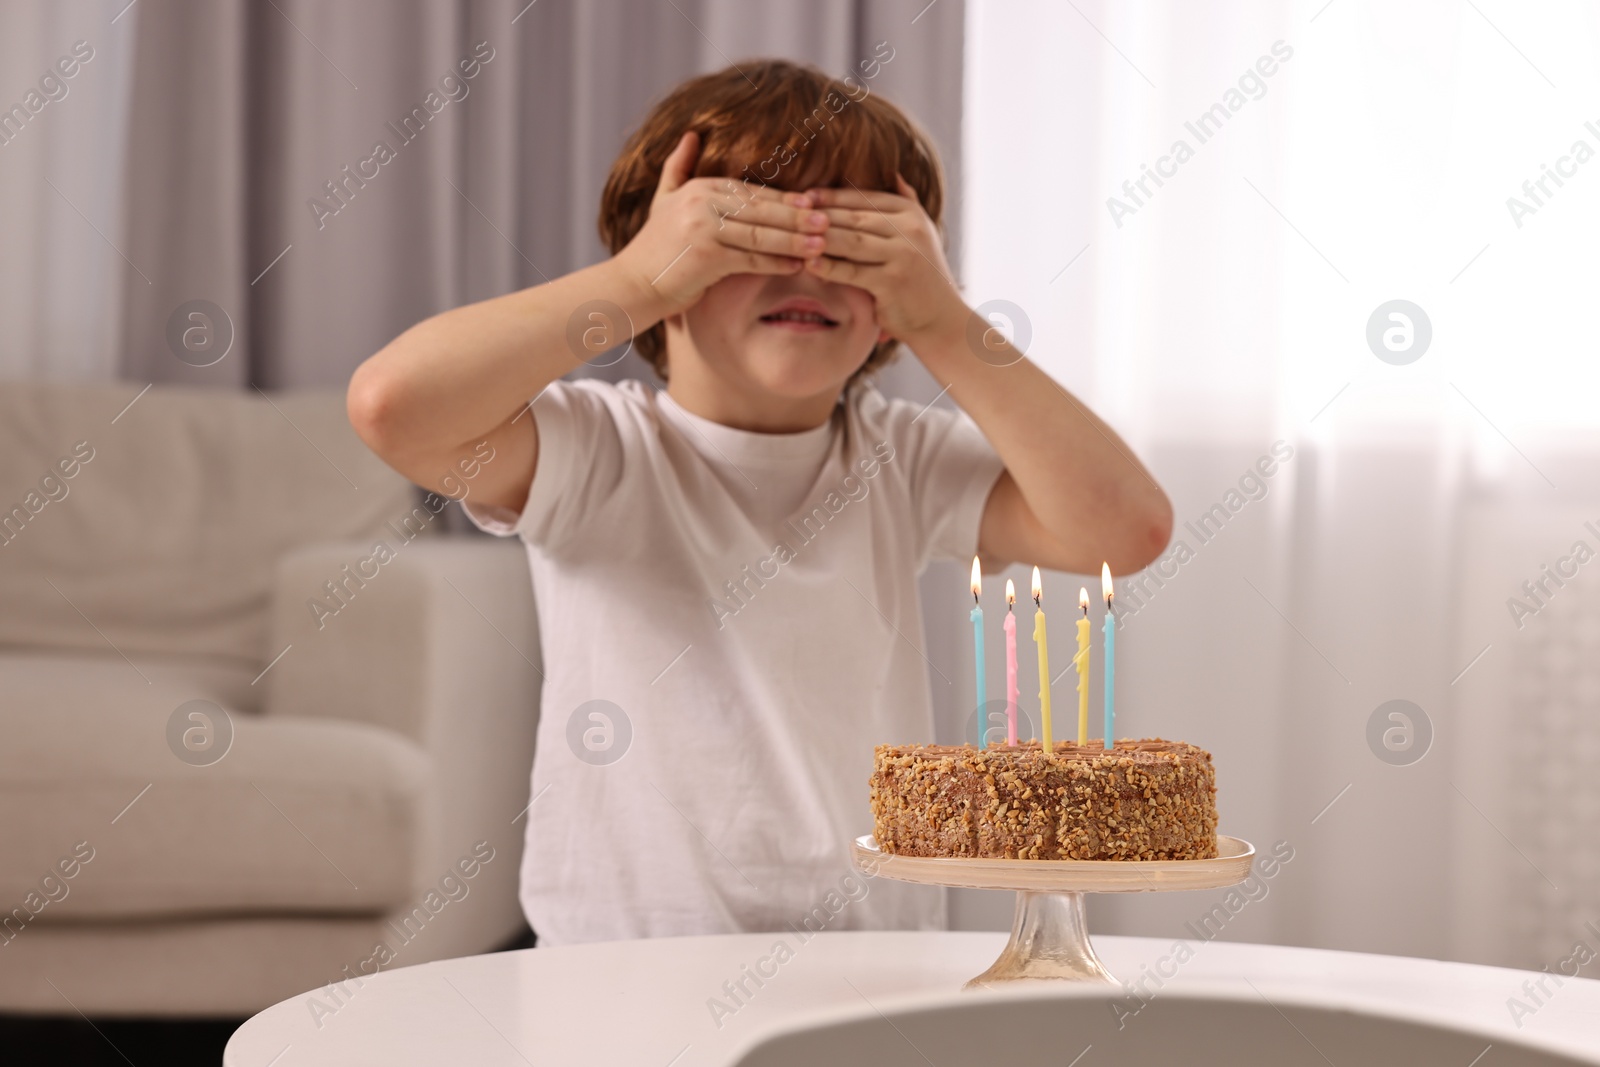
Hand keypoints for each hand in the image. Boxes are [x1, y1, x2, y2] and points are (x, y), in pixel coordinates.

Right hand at [613, 131, 829, 315]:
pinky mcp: (707, 256)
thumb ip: (678, 167)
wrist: (631, 284)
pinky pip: (751, 259)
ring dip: (794, 239)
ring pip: (760, 233)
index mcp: (699, 187)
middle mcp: (702, 203)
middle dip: (797, 217)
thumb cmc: (654, 247)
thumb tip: (691, 134)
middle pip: (761, 210)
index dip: (785, 198)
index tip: (814, 202)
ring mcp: (703, 229)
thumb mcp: (663, 200)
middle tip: (828, 221)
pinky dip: (777, 262)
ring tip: (821, 243)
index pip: (752, 191)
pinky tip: (798, 265)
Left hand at [801, 175, 967, 347]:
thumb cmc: (922, 276)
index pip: (863, 197)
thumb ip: (907, 202)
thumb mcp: (921, 233)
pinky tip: (808, 265)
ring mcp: (902, 255)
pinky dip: (828, 267)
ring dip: (820, 238)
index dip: (831, 196)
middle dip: (819, 215)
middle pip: (854, 217)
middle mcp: (909, 229)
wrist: (941, 319)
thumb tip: (894, 172)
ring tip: (792, 236)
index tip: (803, 196)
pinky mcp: (892, 282)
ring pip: (851, 241)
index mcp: (911, 213)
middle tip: (789, 213)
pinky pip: (852, 271)